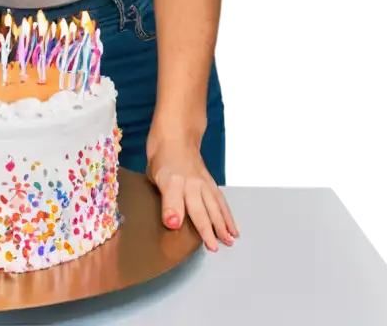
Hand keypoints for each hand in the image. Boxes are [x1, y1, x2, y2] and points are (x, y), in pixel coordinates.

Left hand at [146, 129, 237, 251]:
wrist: (176, 139)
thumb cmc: (161, 162)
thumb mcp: (153, 177)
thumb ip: (164, 200)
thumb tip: (172, 223)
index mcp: (172, 181)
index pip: (172, 200)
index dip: (172, 213)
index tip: (174, 226)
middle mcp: (190, 182)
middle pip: (199, 207)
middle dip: (206, 228)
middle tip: (214, 248)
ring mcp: (203, 182)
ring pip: (215, 205)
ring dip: (222, 224)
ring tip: (229, 241)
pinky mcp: (211, 183)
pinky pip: (221, 201)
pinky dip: (228, 215)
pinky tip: (233, 228)